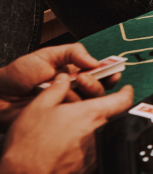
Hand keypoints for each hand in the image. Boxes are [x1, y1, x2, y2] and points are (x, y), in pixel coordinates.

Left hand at [0, 44, 120, 126]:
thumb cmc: (18, 74)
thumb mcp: (47, 55)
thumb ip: (73, 52)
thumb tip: (95, 61)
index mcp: (74, 74)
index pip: (99, 75)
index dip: (109, 74)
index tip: (113, 72)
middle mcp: (73, 90)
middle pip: (99, 91)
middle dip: (97, 84)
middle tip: (83, 79)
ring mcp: (66, 107)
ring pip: (89, 104)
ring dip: (84, 96)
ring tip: (69, 90)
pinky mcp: (58, 122)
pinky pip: (74, 118)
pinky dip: (73, 110)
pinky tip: (65, 105)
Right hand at [0, 74, 132, 173]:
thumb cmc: (30, 147)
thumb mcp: (39, 107)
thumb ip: (56, 89)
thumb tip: (64, 78)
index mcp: (92, 114)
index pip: (124, 99)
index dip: (126, 92)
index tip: (125, 89)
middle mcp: (101, 132)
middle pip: (116, 115)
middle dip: (108, 108)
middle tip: (94, 105)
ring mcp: (98, 151)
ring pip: (107, 132)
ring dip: (98, 126)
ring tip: (79, 125)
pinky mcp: (92, 168)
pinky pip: (99, 148)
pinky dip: (92, 141)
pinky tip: (73, 142)